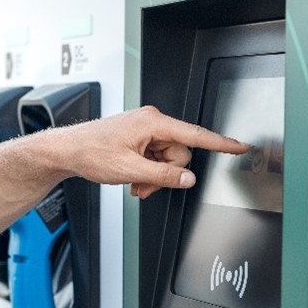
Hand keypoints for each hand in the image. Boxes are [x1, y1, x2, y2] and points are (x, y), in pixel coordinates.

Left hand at [0, 106, 248, 264]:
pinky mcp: (138, 140)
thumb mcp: (131, 170)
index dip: (221, 144)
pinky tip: (131, 178)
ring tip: (133, 182)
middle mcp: (152, 123)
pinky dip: (145, 173)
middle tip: (143, 184)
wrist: (67, 150)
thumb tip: (187, 180)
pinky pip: (154, 160)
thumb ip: (164, 177)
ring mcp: (144, 132)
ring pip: (166, 161)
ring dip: (152, 177)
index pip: (196, 135)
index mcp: (154, 123)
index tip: (240, 147)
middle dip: (164, 174)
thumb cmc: (91, 152)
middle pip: (179, 155)